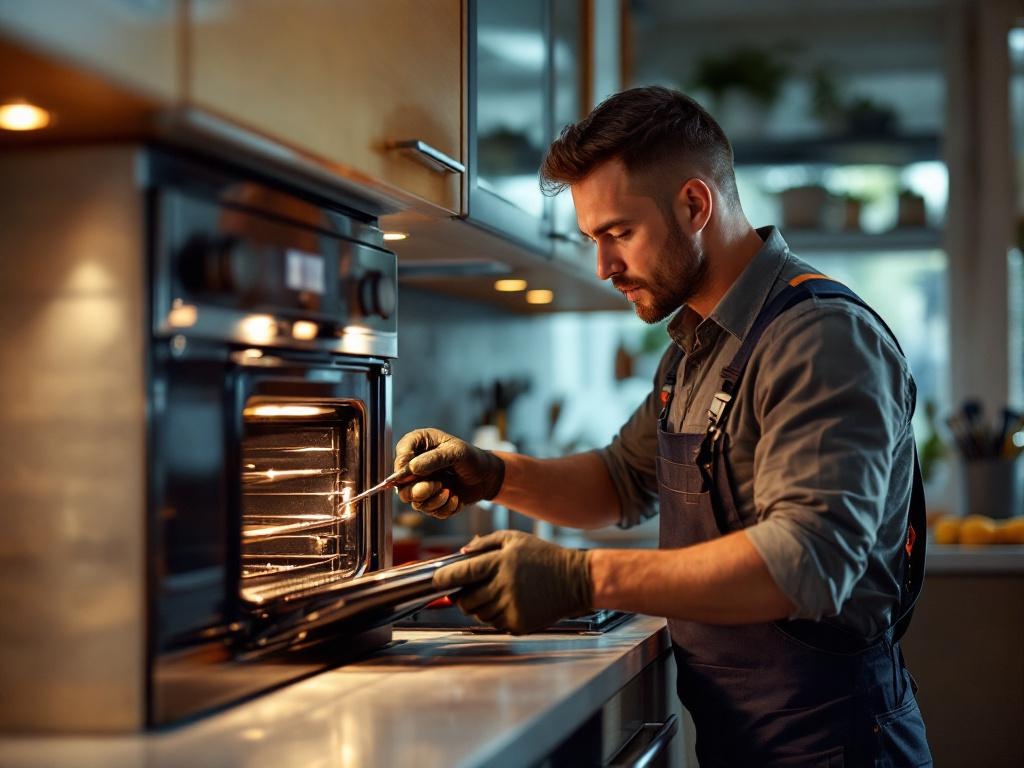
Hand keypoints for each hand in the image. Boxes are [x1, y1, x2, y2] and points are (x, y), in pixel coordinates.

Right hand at [394, 428, 504, 518]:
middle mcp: (416, 467)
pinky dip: (446, 507)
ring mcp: (422, 486)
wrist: (486, 476)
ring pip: (415, 503)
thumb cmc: (471, 458)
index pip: (401, 455)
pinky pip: (431, 512)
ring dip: (435, 501)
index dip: (402, 465)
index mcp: (419, 446)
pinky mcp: (431, 501)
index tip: (414, 470)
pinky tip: (457, 498)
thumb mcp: (457, 452)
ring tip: (450, 492)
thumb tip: (412, 468)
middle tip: (438, 485)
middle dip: (419, 490)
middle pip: (401, 487)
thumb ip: (435, 459)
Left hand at [433, 530, 591, 633]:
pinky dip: (496, 616)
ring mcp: (511, 607)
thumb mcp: (516, 539)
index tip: (436, 581)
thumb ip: (485, 543)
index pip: (461, 574)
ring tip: (496, 594)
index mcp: (500, 562)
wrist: (576, 581)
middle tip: (469, 590)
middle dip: (462, 597)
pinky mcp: (519, 624)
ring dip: (480, 607)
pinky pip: (495, 624)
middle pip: (465, 601)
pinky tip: (510, 603)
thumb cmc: (544, 557)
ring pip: (478, 615)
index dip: (443, 579)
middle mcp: (504, 586)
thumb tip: (460, 553)